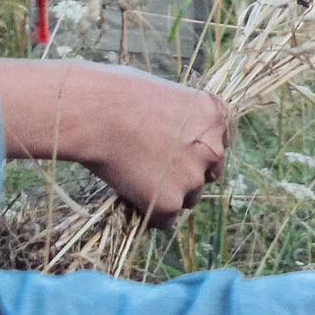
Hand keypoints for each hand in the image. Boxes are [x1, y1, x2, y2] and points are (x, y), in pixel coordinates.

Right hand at [0, 59, 229, 226]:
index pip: (218, 144)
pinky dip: (149, 213)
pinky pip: (164, 219)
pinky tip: (129, 197)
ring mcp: (193, 178)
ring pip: (188, 198)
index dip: (194, 150)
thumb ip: (181, 120)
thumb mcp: (165, 96)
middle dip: (186, 174)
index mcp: (216, 118)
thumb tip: (172, 136)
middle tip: (154, 170)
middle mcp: (213, 149)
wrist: (95, 114)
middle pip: (208, 173)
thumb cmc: (118, 95)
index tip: (175, 151)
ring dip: (169, 194)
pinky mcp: (170, 202)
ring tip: (136, 180)